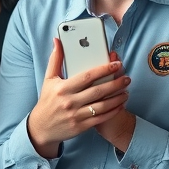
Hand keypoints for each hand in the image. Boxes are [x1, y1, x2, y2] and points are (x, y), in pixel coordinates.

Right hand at [26, 38, 130, 157]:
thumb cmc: (47, 101)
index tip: (116, 65)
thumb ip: (55, 59)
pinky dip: (113, 111)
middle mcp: (70, 102)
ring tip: (126, 91)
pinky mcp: (81, 126)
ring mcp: (76, 115)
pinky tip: (120, 105)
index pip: (87, 76)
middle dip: (115, 84)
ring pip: (102, 106)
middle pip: (98, 91)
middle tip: (126, 78)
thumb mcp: (48, 79)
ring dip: (117, 98)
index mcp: (63, 88)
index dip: (104, 70)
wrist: (41, 128)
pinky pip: (101, 118)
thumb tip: (57, 41)